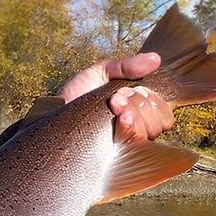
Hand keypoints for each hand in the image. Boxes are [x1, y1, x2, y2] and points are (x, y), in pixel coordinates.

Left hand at [57, 52, 173, 141]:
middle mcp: (134, 132)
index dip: (154, 101)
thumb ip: (127, 67)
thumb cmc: (74, 96)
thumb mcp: (101, 73)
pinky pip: (135, 147)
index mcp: (137, 113)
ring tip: (113, 106)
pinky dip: (130, 129)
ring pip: (149, 134)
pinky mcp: (114, 157)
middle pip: (158, 123)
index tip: (130, 90)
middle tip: (117, 98)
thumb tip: (155, 59)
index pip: (164, 113)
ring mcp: (124, 145)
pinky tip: (117, 121)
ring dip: (134, 114)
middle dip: (140, 104)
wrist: (52, 115)